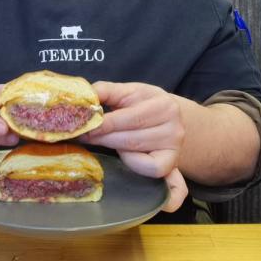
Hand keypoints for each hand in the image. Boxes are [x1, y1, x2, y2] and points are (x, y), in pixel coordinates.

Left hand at [81, 81, 187, 211]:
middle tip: (84, 136)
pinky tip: (124, 155)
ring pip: (136, 153)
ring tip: (100, 140)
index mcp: (165, 105)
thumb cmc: (142, 104)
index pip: (131, 117)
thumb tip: (85, 95)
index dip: (106, 124)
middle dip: (104, 138)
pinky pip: (149, 170)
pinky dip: (133, 164)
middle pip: (131, 138)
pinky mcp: (171, 164)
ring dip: (113, 148)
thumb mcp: (127, 92)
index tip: (85, 126)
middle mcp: (175, 128)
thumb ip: (106, 91)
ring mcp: (175, 148)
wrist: (166, 118)